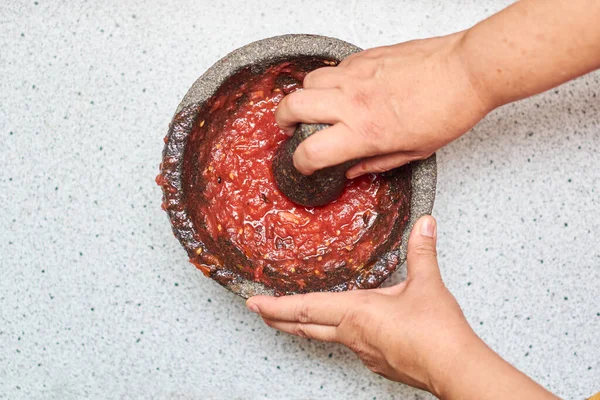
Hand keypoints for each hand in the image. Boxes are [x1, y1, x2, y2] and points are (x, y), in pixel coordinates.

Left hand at [246, 216, 476, 393]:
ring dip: (304, 325)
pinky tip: (344, 330)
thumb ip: (421, 251)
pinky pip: (348, 345)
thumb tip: (424, 225)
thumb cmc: (437, 334)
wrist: (455, 369)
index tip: (254, 302)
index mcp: (356, 313)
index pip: (306, 307)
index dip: (276, 305)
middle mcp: (353, 335)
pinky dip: (335, 334)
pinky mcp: (378, 362)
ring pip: (324, 337)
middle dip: (278, 318)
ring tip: (293, 318)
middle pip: (305, 326)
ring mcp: (364, 352)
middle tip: (259, 312)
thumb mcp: (427, 284)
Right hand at [274, 32, 490, 177]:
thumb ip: (375, 163)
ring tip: (318, 106)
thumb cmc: (448, 110)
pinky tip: (346, 90)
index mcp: (364, 132)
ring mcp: (356, 74)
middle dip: (283, 120)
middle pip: (292, 106)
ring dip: (306, 97)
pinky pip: (334, 67)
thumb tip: (351, 170)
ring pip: (308, 81)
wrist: (466, 70)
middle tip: (291, 128)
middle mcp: (353, 101)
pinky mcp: (365, 56)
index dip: (300, 162)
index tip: (304, 164)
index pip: (310, 150)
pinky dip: (331, 80)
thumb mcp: (413, 152)